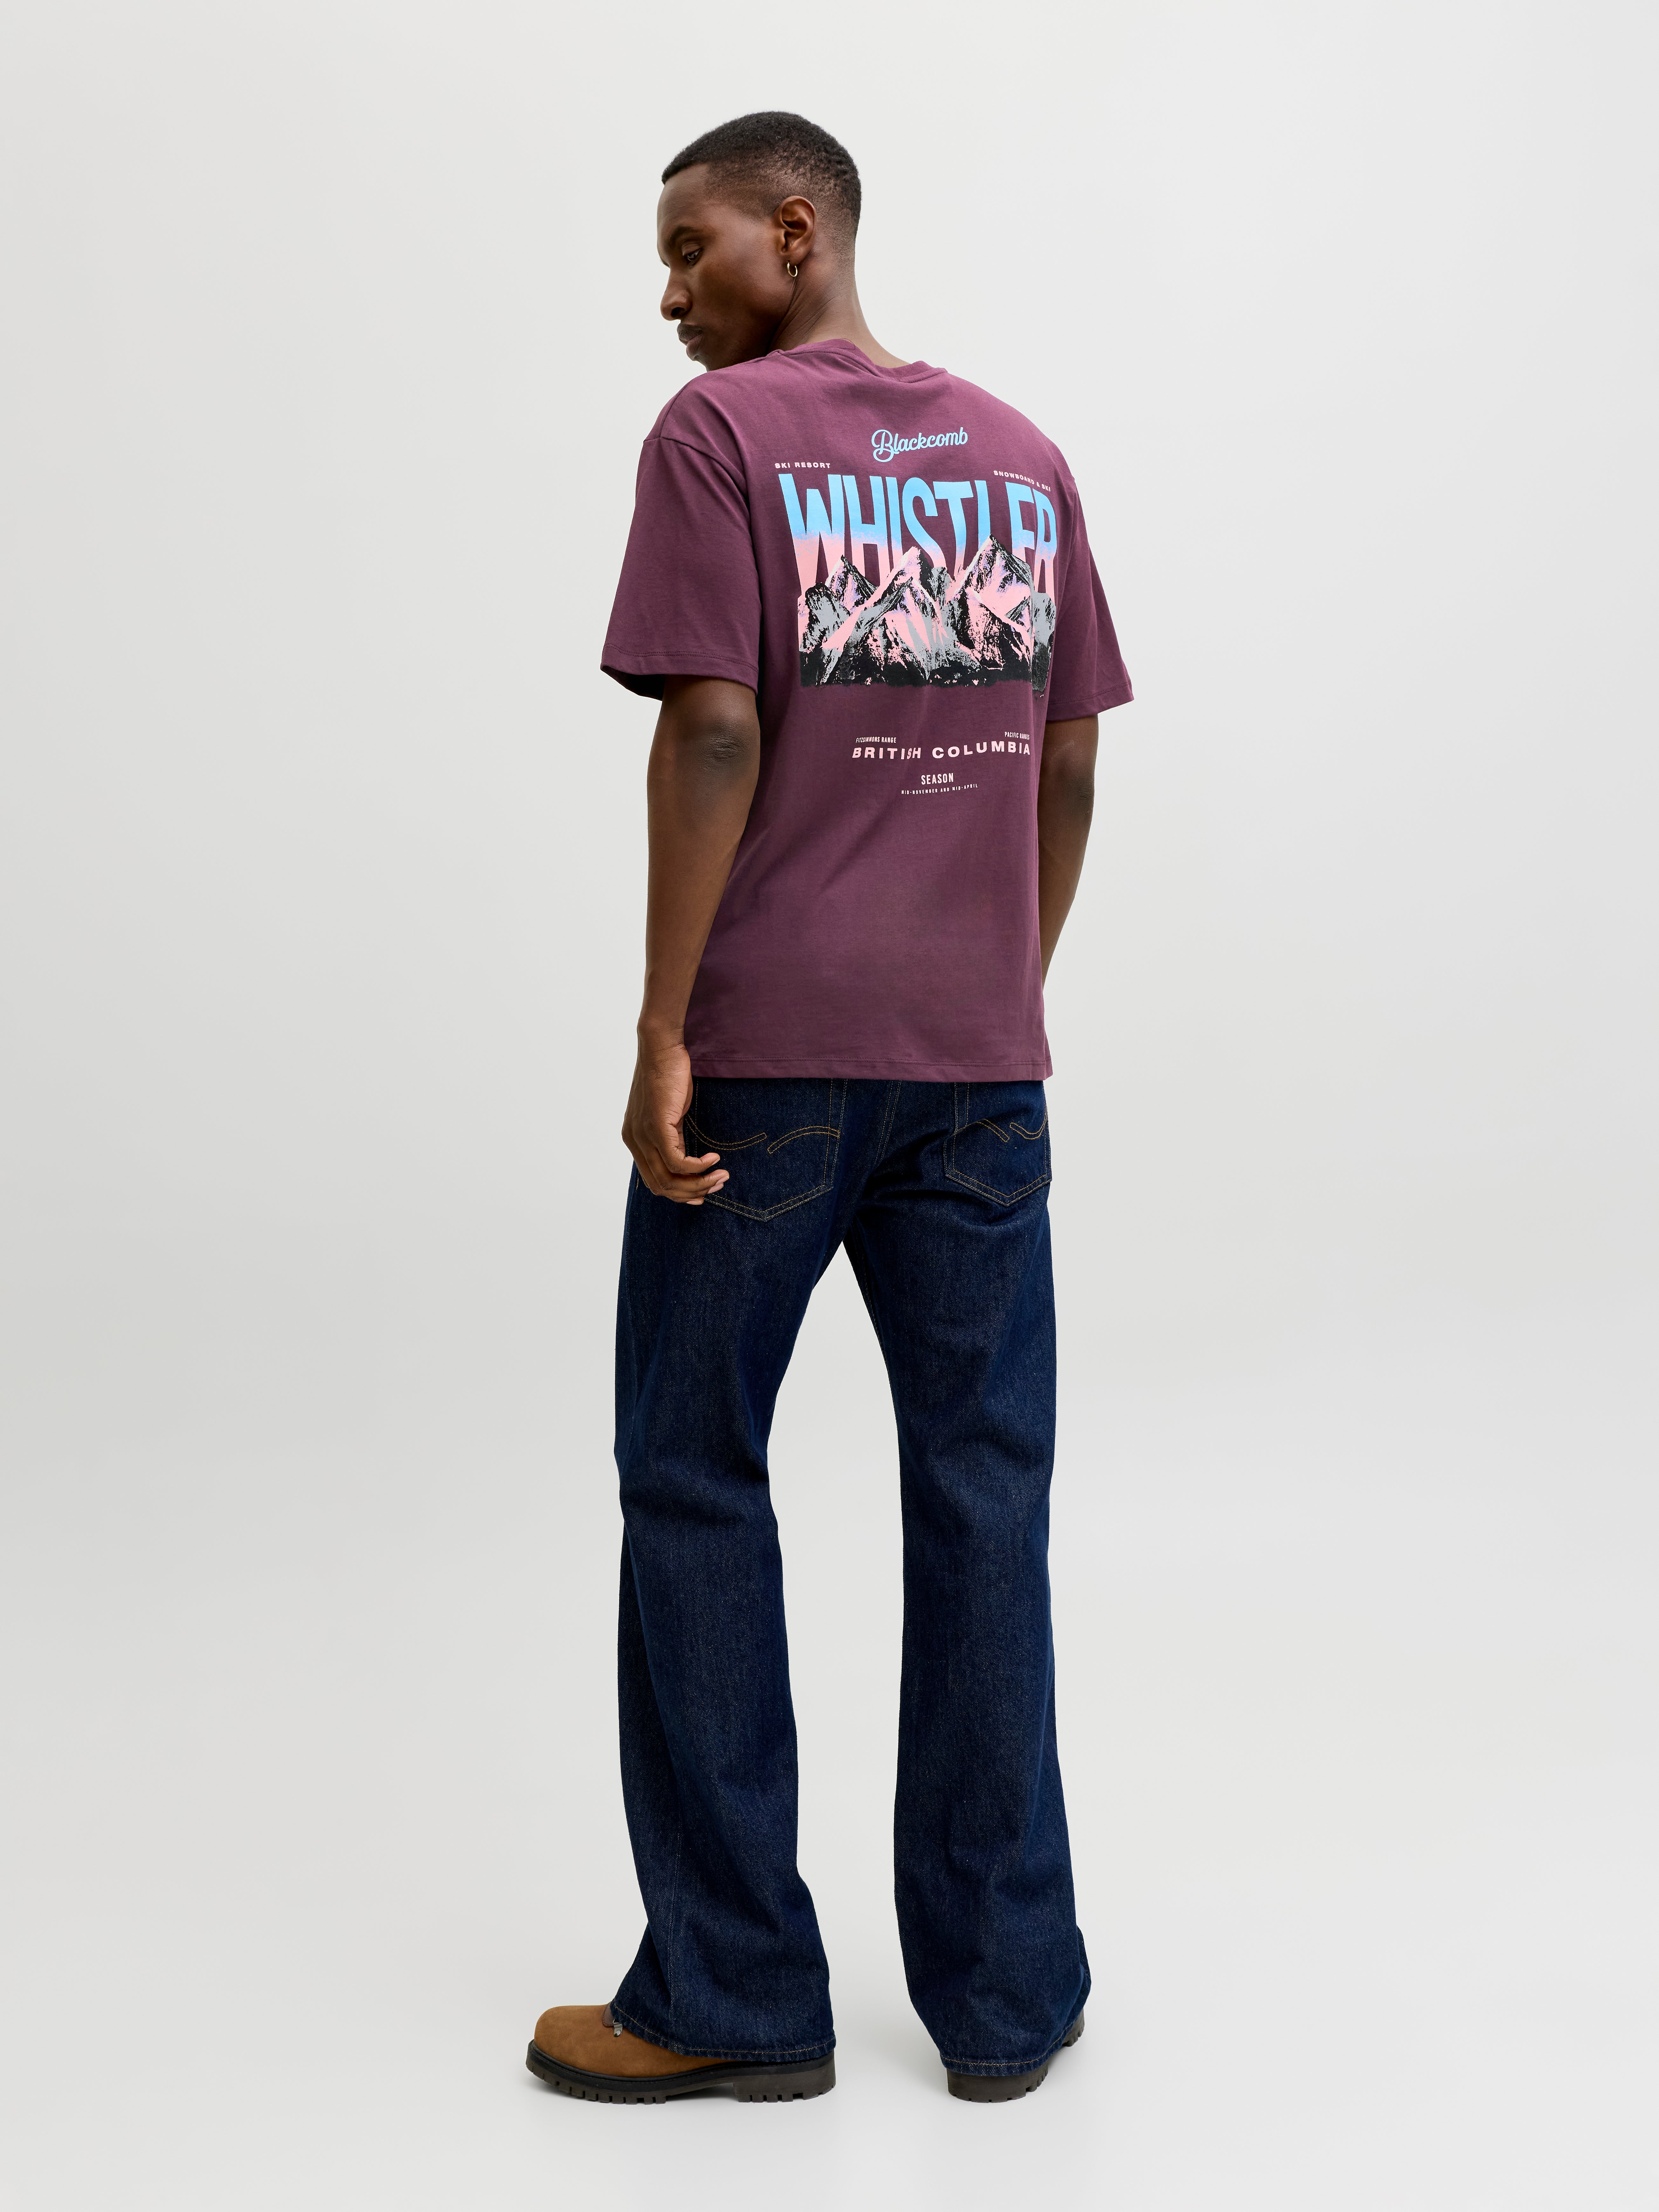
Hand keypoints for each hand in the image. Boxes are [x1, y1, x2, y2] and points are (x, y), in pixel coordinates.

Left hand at [621, 1035, 728, 1204]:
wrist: (661, 1048)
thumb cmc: (668, 1076)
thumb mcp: (668, 1114)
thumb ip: (671, 1137)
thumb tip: (686, 1161)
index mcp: (634, 1141)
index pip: (654, 1182)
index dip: (680, 1193)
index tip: (703, 1191)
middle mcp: (634, 1142)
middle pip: (661, 1187)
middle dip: (692, 1193)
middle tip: (717, 1185)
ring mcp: (642, 1136)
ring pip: (669, 1179)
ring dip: (699, 1183)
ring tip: (721, 1176)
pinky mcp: (656, 1128)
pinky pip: (677, 1162)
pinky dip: (699, 1167)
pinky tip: (714, 1159)